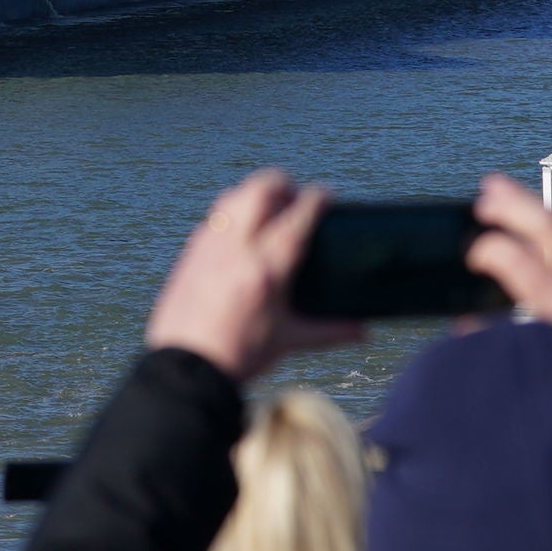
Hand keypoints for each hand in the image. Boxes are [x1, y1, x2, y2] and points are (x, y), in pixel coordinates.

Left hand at [143, 170, 362, 382]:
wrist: (186, 367)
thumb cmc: (240, 355)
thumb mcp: (289, 341)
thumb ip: (331, 331)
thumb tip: (365, 331)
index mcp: (267, 269)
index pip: (296, 218)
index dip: (315, 198)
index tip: (326, 193)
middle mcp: (237, 250)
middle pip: (258, 192)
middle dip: (280, 183)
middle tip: (294, 194)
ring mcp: (209, 248)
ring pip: (232, 199)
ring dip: (253, 193)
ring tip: (269, 206)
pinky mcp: (190, 254)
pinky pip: (213, 219)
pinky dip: (231, 213)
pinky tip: (240, 229)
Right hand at [468, 171, 551, 389]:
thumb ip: (510, 339)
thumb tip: (467, 323)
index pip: (517, 261)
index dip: (487, 250)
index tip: (472, 252)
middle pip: (548, 228)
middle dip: (512, 205)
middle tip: (485, 192)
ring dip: (537, 207)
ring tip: (507, 193)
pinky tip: (548, 223)